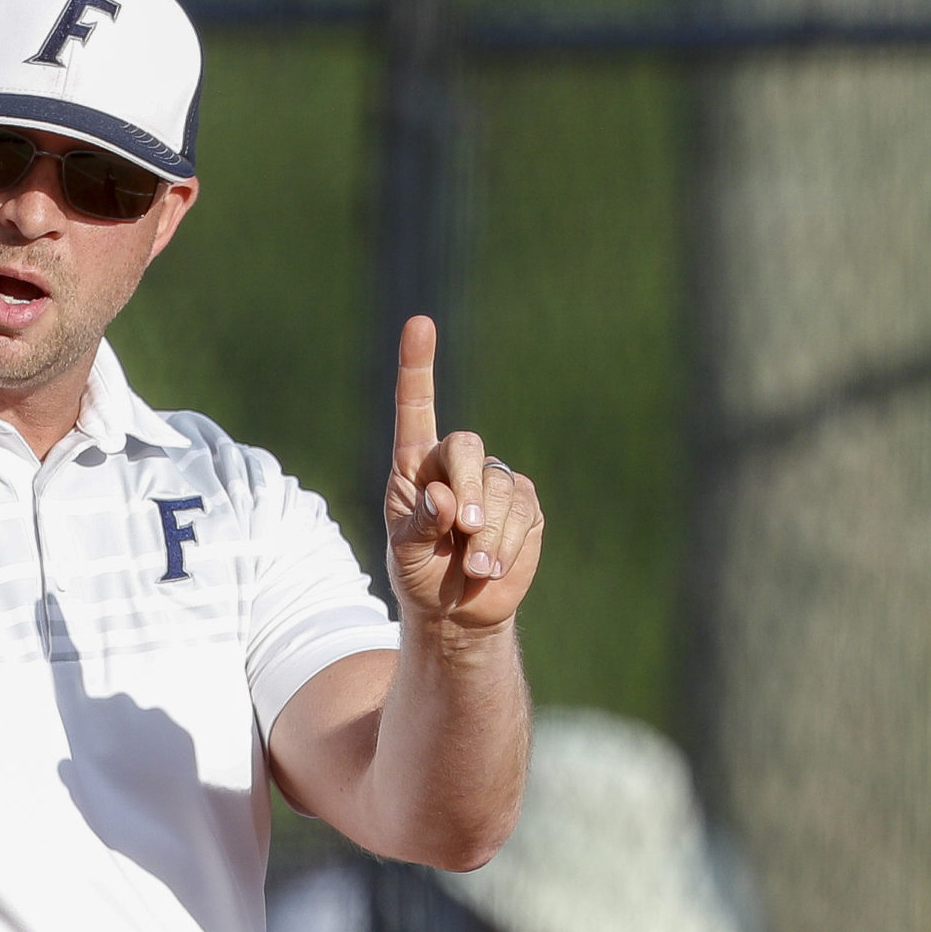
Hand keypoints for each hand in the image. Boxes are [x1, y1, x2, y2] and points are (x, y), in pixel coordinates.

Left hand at [385, 316, 542, 629]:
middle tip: (463, 529)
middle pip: (467, 446)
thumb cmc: (419, 573)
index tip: (419, 322)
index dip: (417, 366)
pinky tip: (490, 567)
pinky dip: (506, 544)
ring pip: (500, 487)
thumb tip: (444, 497)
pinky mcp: (524, 506)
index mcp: (414, 465)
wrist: (456, 609)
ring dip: (487, 534)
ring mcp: (493, 482)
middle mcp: (454, 464)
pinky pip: (523, 512)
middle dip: (468, 488)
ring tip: (472, 568)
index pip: (415, 407)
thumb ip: (419, 524)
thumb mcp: (406, 552)